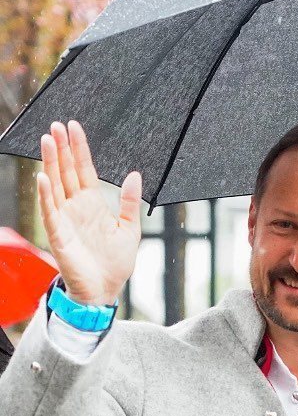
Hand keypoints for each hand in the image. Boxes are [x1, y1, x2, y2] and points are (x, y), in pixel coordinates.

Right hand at [37, 120, 141, 305]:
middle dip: (62, 148)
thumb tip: (136, 175)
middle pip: (66, 171)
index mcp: (93, 204)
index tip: (74, 126)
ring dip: (50, 163)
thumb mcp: (130, 229)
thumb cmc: (116, 263)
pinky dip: (46, 195)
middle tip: (57, 124)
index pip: (84, 169)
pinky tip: (43, 177)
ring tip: (48, 139)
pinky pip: (49, 211)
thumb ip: (130, 203)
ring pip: (55, 185)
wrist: (105, 290)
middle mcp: (76, 207)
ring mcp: (65, 219)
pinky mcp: (58, 234)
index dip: (79, 149)